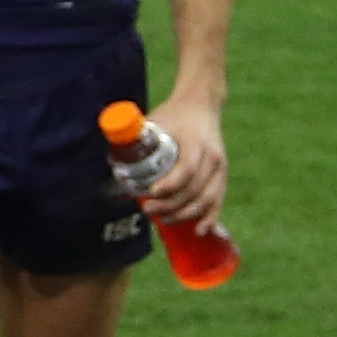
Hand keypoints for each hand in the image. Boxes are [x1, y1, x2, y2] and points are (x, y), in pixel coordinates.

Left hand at [138, 96, 227, 227]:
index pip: (186, 169)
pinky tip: (199, 230)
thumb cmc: (172, 114)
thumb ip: (136, 139)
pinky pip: (219, 199)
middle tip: (148, 209)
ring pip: (207, 198)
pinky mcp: (223, 174)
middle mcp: (212, 156)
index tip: (152, 193)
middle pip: (194, 188)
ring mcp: (220, 166)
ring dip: (185, 214)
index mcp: (195, 142)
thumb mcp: (155, 120)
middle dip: (171, 205)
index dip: (170, 185)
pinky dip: (210, 217)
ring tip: (163, 219)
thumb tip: (113, 162)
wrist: (201, 105)